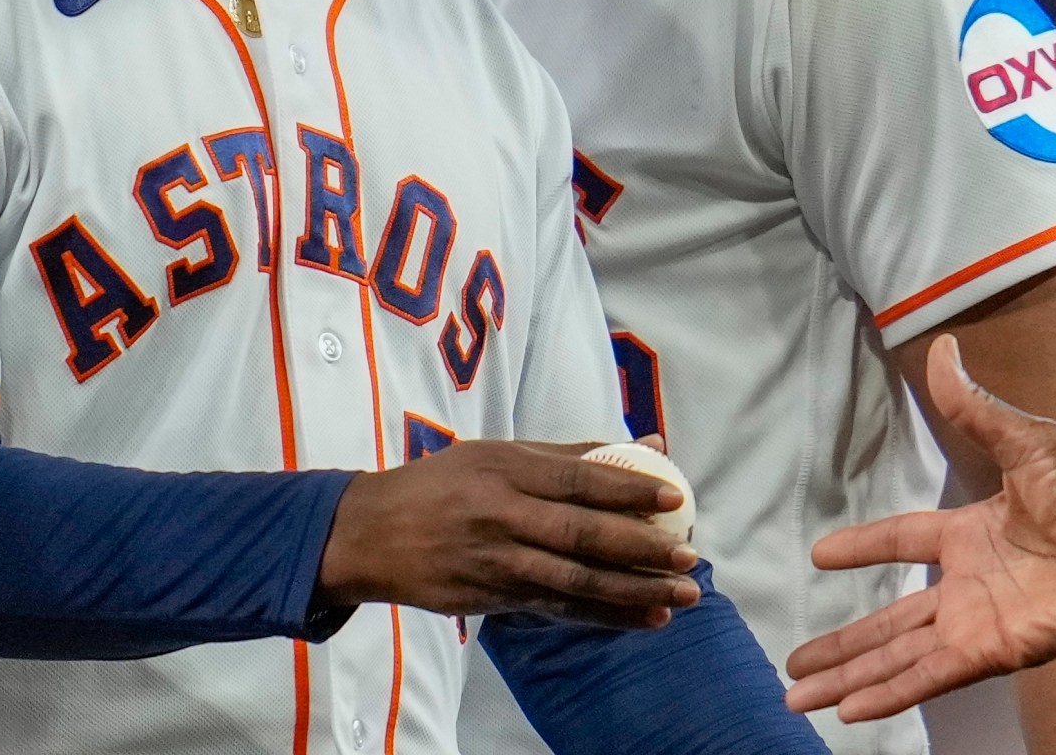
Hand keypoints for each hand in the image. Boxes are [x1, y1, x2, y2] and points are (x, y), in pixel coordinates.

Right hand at [318, 440, 699, 628]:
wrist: (366, 534)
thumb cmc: (442, 485)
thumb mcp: (497, 454)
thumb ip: (573, 453)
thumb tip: (650, 439)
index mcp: (507, 468)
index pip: (579, 478)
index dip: (630, 487)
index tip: (675, 497)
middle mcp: (501, 514)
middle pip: (582, 535)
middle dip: (641, 548)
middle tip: (689, 556)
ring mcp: (494, 560)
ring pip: (574, 580)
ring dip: (632, 591)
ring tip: (681, 596)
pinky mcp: (488, 598)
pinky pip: (556, 608)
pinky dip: (604, 615)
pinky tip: (644, 618)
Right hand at [784, 335, 1055, 720]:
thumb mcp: (1027, 441)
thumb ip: (976, 408)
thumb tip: (943, 349)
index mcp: (971, 533)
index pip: (902, 542)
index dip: (862, 547)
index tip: (820, 555)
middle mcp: (967, 584)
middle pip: (887, 619)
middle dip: (841, 643)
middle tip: (794, 659)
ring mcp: (975, 621)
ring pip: (896, 654)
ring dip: (849, 676)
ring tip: (800, 695)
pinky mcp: (990, 651)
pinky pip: (928, 675)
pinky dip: (888, 692)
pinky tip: (849, 710)